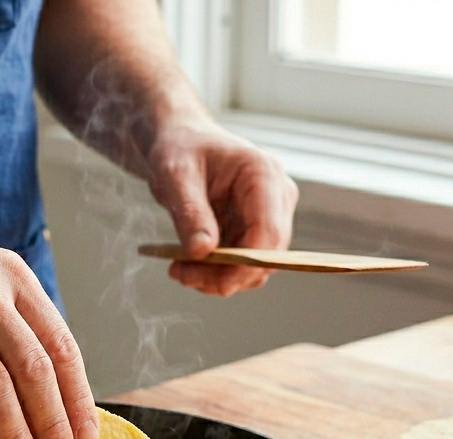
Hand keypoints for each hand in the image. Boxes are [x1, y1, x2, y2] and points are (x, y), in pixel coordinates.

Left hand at [145, 120, 298, 295]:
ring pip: (256, 268)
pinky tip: (186, 266)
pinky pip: (243, 266)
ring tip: (178, 269)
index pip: (270, 232)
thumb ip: (190, 212)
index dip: (246, 264)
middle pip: (267, 256)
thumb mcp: (175, 175)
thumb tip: (203, 252)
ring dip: (218, 279)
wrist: (181, 143)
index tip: (210, 282)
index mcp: (264, 174)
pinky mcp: (255, 232)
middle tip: (180, 273)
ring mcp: (269, 217)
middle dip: (226, 275)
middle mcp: (277, 197)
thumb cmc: (180, 149)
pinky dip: (216, 274)